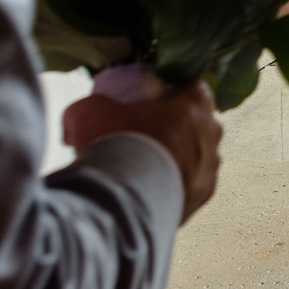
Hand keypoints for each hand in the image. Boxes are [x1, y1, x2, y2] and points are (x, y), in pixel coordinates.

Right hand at [64, 81, 223, 222]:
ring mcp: (211, 164)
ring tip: (145, 166)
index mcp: (196, 103)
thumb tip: (76, 116)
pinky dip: (176, 182)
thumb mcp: (89, 113)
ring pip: (196, 154)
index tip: (151, 102)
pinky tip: (151, 186)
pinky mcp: (204, 193)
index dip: (171, 92)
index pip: (191, 87)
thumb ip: (89, 105)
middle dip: (175, 126)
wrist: (126, 200)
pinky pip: (192, 182)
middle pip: (196, 122)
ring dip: (177, 156)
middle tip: (145, 134)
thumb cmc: (115, 146)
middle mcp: (212, 132)